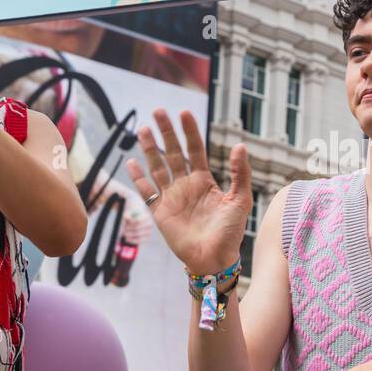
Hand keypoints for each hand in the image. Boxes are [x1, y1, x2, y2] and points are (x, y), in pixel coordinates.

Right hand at [125, 109, 250, 273]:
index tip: (184, 113)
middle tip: (158, 111)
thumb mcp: (240, 199)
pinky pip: (146, 190)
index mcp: (204, 180)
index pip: (194, 149)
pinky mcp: (160, 211)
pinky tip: (131, 161)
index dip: (189, 132)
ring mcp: (171, 197)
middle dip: (166, 133)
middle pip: (173, 153)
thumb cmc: (230, 231)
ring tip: (143, 129)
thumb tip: (239, 145)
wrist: (215, 259)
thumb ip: (240, 173)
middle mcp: (186, 185)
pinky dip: (138, 177)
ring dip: (150, 149)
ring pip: (157, 167)